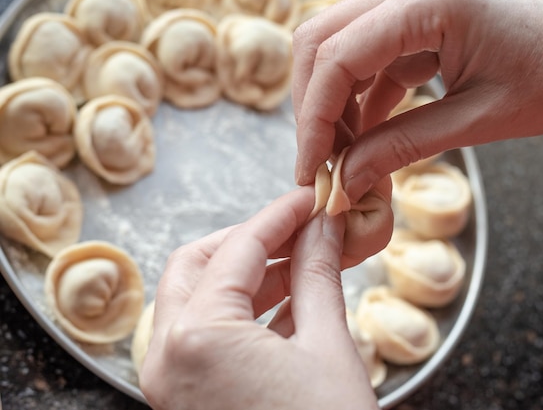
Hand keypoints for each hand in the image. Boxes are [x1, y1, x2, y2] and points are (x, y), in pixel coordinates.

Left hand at [139, 187, 379, 409]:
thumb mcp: (328, 346)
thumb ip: (318, 275)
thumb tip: (322, 228)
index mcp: (199, 337)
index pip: (239, 248)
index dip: (280, 215)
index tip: (308, 199)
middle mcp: (168, 355)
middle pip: (199, 263)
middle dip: (251, 239)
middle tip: (298, 228)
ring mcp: (169, 379)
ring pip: (198, 297)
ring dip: (248, 274)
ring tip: (301, 260)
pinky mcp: (182, 396)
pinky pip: (204, 334)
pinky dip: (241, 310)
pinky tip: (285, 300)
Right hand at [292, 0, 542, 200]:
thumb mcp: (477, 120)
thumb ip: (403, 146)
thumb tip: (346, 180)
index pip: (338, 56)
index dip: (315, 118)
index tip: (311, 168)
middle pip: (322, 42)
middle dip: (312, 107)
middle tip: (319, 163)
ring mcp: (409, 4)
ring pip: (337, 50)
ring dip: (333, 106)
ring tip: (343, 158)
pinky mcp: (415, 25)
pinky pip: (368, 61)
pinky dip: (359, 101)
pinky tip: (364, 138)